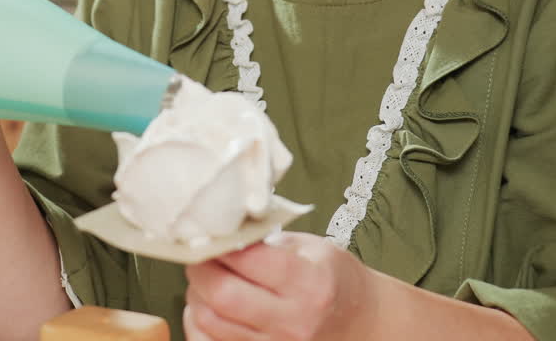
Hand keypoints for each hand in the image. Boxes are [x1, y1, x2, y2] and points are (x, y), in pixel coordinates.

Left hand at [183, 231, 379, 340]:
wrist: (359, 323)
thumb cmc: (333, 278)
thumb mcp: (310, 247)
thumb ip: (266, 240)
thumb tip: (218, 231)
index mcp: (310, 284)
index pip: (249, 261)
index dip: (220, 244)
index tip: (209, 233)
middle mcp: (293, 322)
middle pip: (223, 295)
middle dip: (200, 269)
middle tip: (198, 254)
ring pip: (209, 322)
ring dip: (196, 294)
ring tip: (203, 277)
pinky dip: (198, 323)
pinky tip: (206, 306)